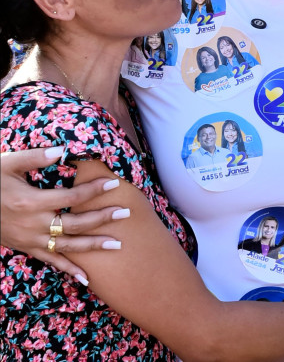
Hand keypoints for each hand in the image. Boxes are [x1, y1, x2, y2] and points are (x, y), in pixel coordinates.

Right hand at [0, 146, 128, 281]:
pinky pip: (51, 261)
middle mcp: (33, 224)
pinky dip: (69, 270)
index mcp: (31, 202)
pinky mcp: (26, 248)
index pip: (71, 197)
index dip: (93, 191)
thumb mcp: (7, 164)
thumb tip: (63, 150)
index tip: (113, 184)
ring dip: (93, 246)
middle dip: (102, 218)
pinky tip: (86, 279)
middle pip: (75, 224)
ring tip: (118, 244)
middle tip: (125, 212)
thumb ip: (35, 158)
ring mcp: (30, 240)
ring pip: (67, 246)